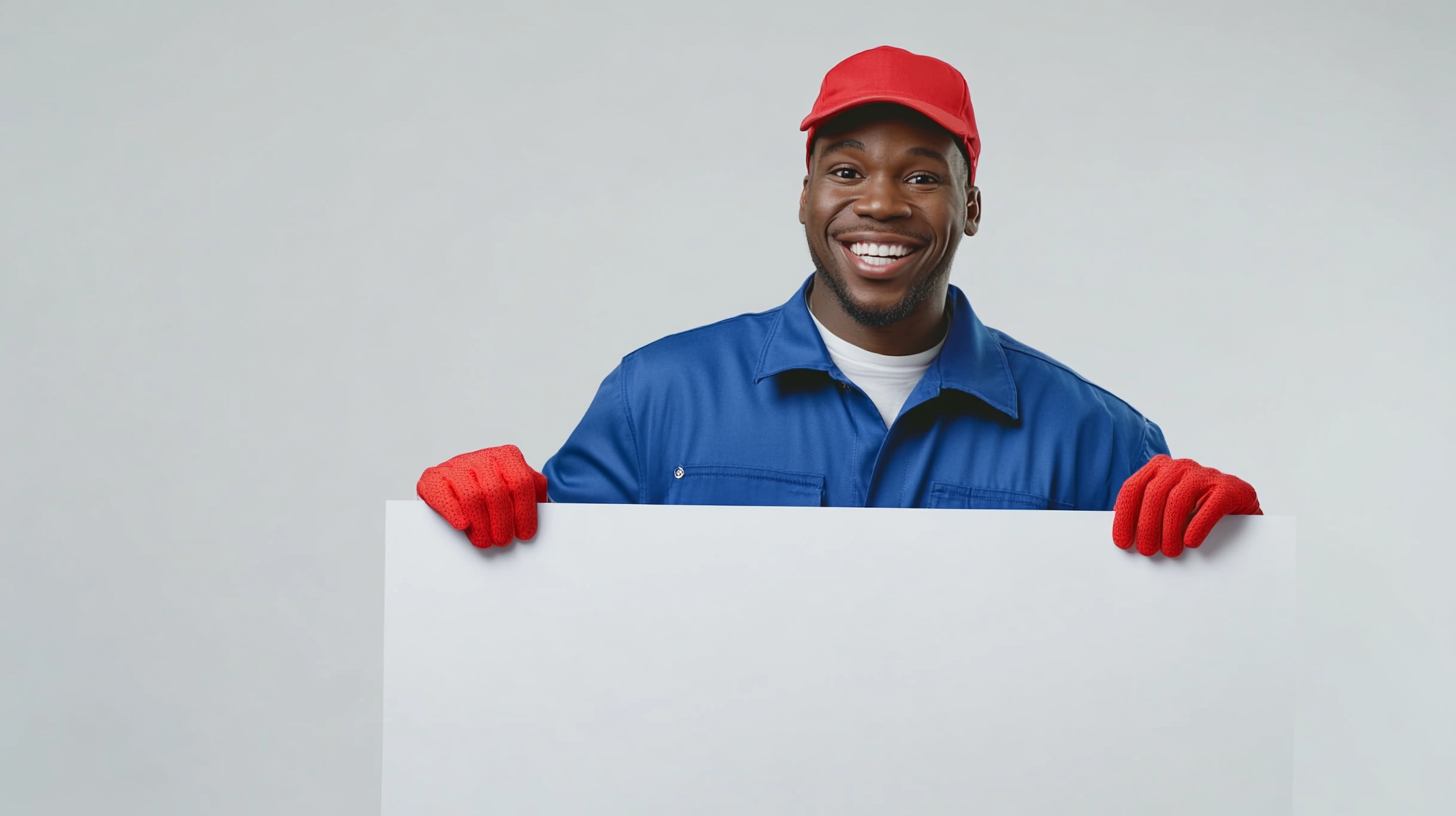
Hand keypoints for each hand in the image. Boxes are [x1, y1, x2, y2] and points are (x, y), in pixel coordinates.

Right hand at [416, 445, 548, 547]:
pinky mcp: (433, 478)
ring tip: (485, 541)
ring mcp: (456, 466)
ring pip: (472, 496)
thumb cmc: (490, 489)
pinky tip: (462, 525)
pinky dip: (454, 512)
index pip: (521, 483)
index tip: (525, 533)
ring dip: (480, 525)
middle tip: (503, 540)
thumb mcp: (516, 486)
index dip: (524, 512)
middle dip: (502, 522)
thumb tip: (548, 510)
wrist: (453, 482)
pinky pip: (443, 495)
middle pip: (496, 492)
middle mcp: (481, 458)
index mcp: (507, 457)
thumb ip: (533, 492)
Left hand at [1112, 455, 1261, 556]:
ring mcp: (1207, 474)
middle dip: (1147, 526)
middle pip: (1154, 494)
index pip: (1133, 488)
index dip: (1125, 517)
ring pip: (1178, 499)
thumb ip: (1146, 514)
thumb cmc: (1196, 513)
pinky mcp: (1231, 488)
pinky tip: (1191, 542)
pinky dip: (1198, 525)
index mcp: (1159, 468)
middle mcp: (1181, 466)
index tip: (1123, 543)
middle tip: (1147, 551)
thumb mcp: (1167, 509)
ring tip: (1170, 552)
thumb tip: (1123, 538)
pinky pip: (1211, 505)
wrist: (1241, 512)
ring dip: (1170, 529)